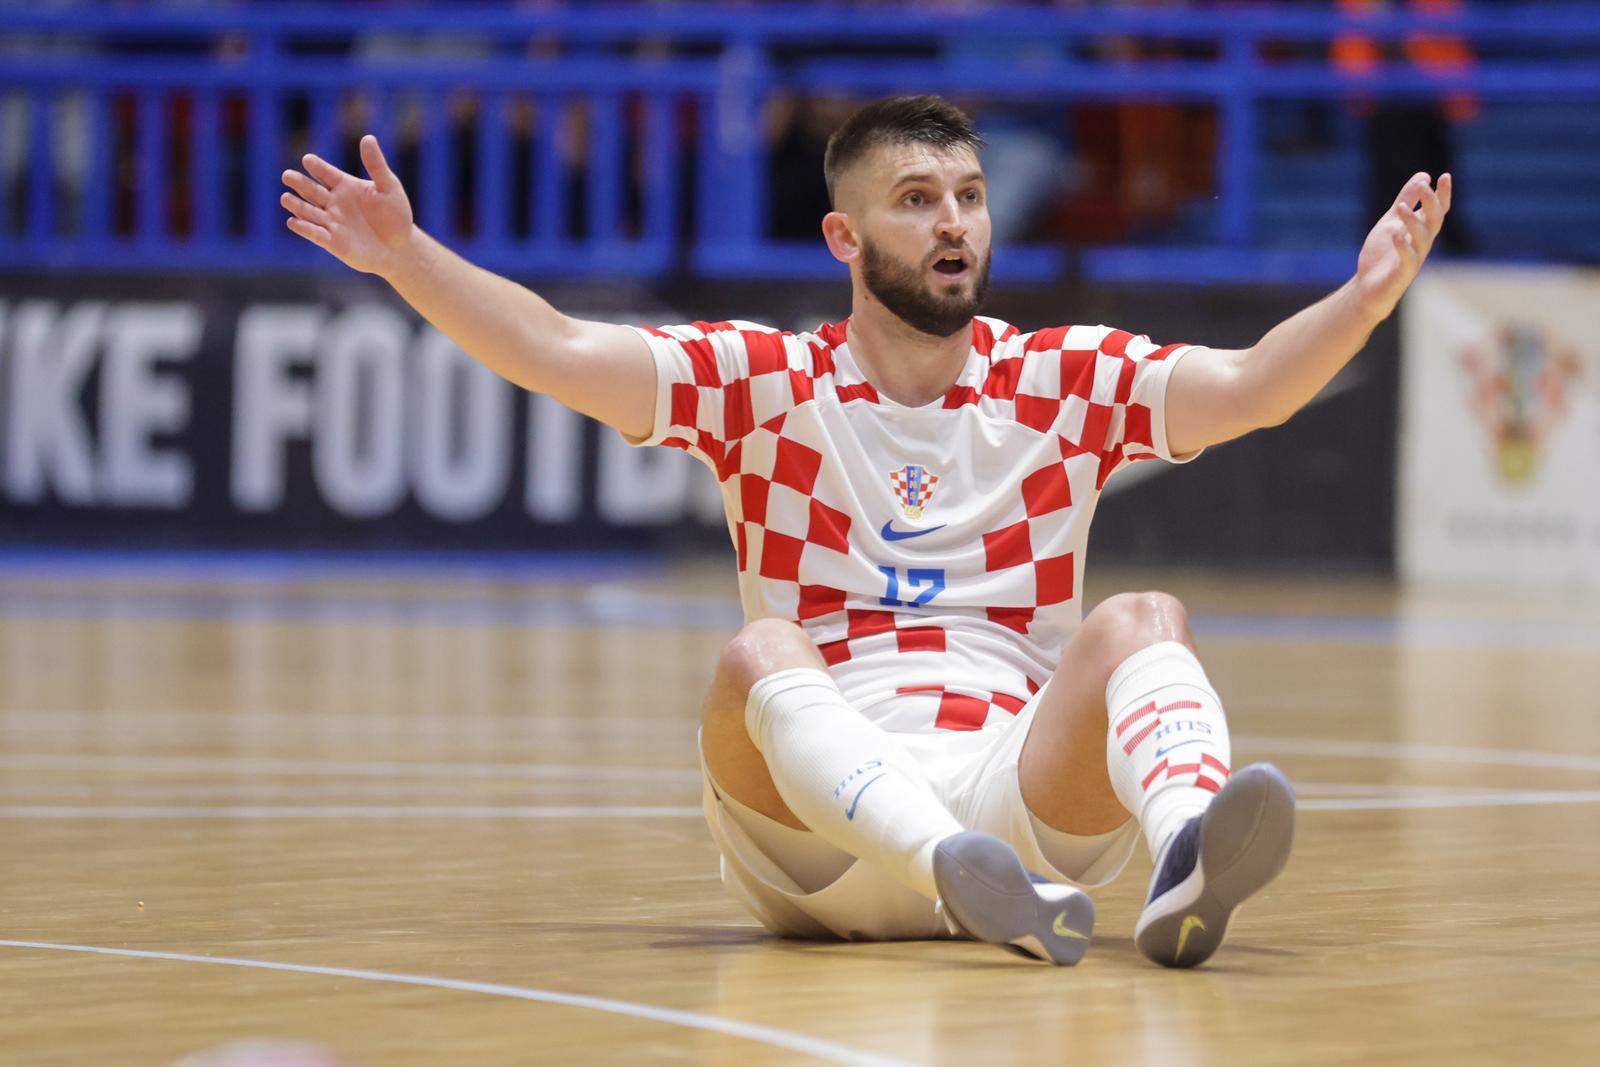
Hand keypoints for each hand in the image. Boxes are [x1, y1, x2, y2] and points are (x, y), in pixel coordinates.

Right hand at [281, 135, 414, 276]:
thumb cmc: (395, 215)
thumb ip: (376, 165)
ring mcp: (331, 222)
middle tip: (287, 176)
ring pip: (309, 212)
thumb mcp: (389, 187)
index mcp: (344, 185)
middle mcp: (333, 202)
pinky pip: (316, 234)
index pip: (326, 173)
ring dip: (297, 205)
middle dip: (299, 183)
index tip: (308, 160)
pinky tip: (293, 222)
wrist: (400, 247)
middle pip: (312, 190)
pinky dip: (305, 229)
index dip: (317, 167)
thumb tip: (368, 138)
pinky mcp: (332, 241)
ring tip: (285, 198)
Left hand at [1353, 171, 1451, 322]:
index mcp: (1422, 230)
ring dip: (1412, 222)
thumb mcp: (1391, 221)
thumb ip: (1406, 200)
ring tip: (1401, 208)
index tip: (1445, 176)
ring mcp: (1414, 259)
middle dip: (1430, 203)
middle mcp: (1422, 243)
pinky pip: (1407, 260)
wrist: (1367, 287)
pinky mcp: (1402, 274)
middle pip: (1433, 221)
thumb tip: (1423, 176)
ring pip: (1421, 239)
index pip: (1438, 210)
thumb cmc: (1383, 254)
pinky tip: (1397, 235)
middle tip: (1423, 185)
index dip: (1443, 194)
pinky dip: (1403, 247)